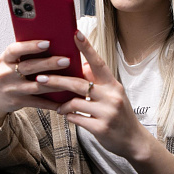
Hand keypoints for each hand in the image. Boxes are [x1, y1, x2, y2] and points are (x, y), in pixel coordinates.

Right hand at [0, 40, 70, 135]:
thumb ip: (25, 53)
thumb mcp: (10, 61)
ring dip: (55, 83)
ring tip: (70, 80)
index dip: (31, 46)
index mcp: (5, 59)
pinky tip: (65, 101)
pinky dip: (53, 102)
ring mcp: (12, 89)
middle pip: (29, 67)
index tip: (47, 43)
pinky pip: (39, 102)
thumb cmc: (8, 73)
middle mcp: (6, 73)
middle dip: (49, 63)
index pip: (15, 50)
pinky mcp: (18, 102)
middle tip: (66, 60)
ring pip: (37, 86)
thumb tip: (52, 42)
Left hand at [38, 31, 152, 160]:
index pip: (98, 62)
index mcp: (113, 85)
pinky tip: (68, 116)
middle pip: (78, 83)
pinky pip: (76, 118)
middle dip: (56, 80)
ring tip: (59, 107)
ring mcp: (107, 113)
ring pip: (74, 102)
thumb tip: (81, 65)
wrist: (133, 140)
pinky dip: (69, 116)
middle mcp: (111, 96)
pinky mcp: (100, 128)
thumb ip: (98, 81)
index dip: (86, 47)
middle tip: (40, 78)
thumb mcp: (113, 95)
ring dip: (62, 105)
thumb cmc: (120, 115)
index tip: (75, 33)